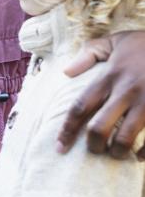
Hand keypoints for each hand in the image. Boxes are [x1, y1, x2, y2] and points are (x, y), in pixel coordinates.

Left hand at [58, 30, 144, 158]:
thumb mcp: (117, 41)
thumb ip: (90, 53)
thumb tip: (66, 72)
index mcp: (111, 76)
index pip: (81, 107)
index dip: (67, 129)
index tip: (60, 146)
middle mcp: (127, 91)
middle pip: (99, 128)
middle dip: (93, 145)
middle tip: (94, 150)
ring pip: (126, 138)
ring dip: (117, 151)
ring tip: (115, 153)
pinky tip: (139, 156)